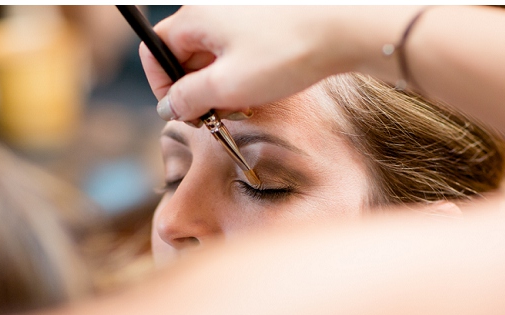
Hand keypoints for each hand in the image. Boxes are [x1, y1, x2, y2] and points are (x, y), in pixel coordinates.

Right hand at [142, 6, 419, 121]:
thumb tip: (168, 106)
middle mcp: (215, 6)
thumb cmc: (289, 51)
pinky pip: (238, 44)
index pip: (156, 50)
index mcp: (197, 17)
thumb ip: (188, 99)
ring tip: (242, 104)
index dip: (161, 85)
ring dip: (219, 81)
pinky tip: (261, 87)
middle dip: (194, 87)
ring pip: (213, 50)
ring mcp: (241, 9)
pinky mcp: (265, 15)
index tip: (181, 110)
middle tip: (214, 114)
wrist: (348, 27)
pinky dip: (241, 68)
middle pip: (185, 51)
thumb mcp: (229, 86)